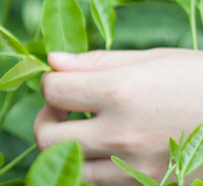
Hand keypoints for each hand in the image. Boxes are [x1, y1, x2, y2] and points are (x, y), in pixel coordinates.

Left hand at [34, 49, 202, 185]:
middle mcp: (121, 134)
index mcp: (118, 92)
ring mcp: (135, 168)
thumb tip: (51, 61)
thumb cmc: (200, 78)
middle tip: (63, 108)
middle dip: (46, 119)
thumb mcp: (150, 59)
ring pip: (70, 167)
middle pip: (46, 137)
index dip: (49, 81)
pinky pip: (101, 183)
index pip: (51, 90)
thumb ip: (95, 62)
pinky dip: (94, 166)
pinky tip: (110, 146)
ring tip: (85, 128)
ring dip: (67, 146)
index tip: (62, 78)